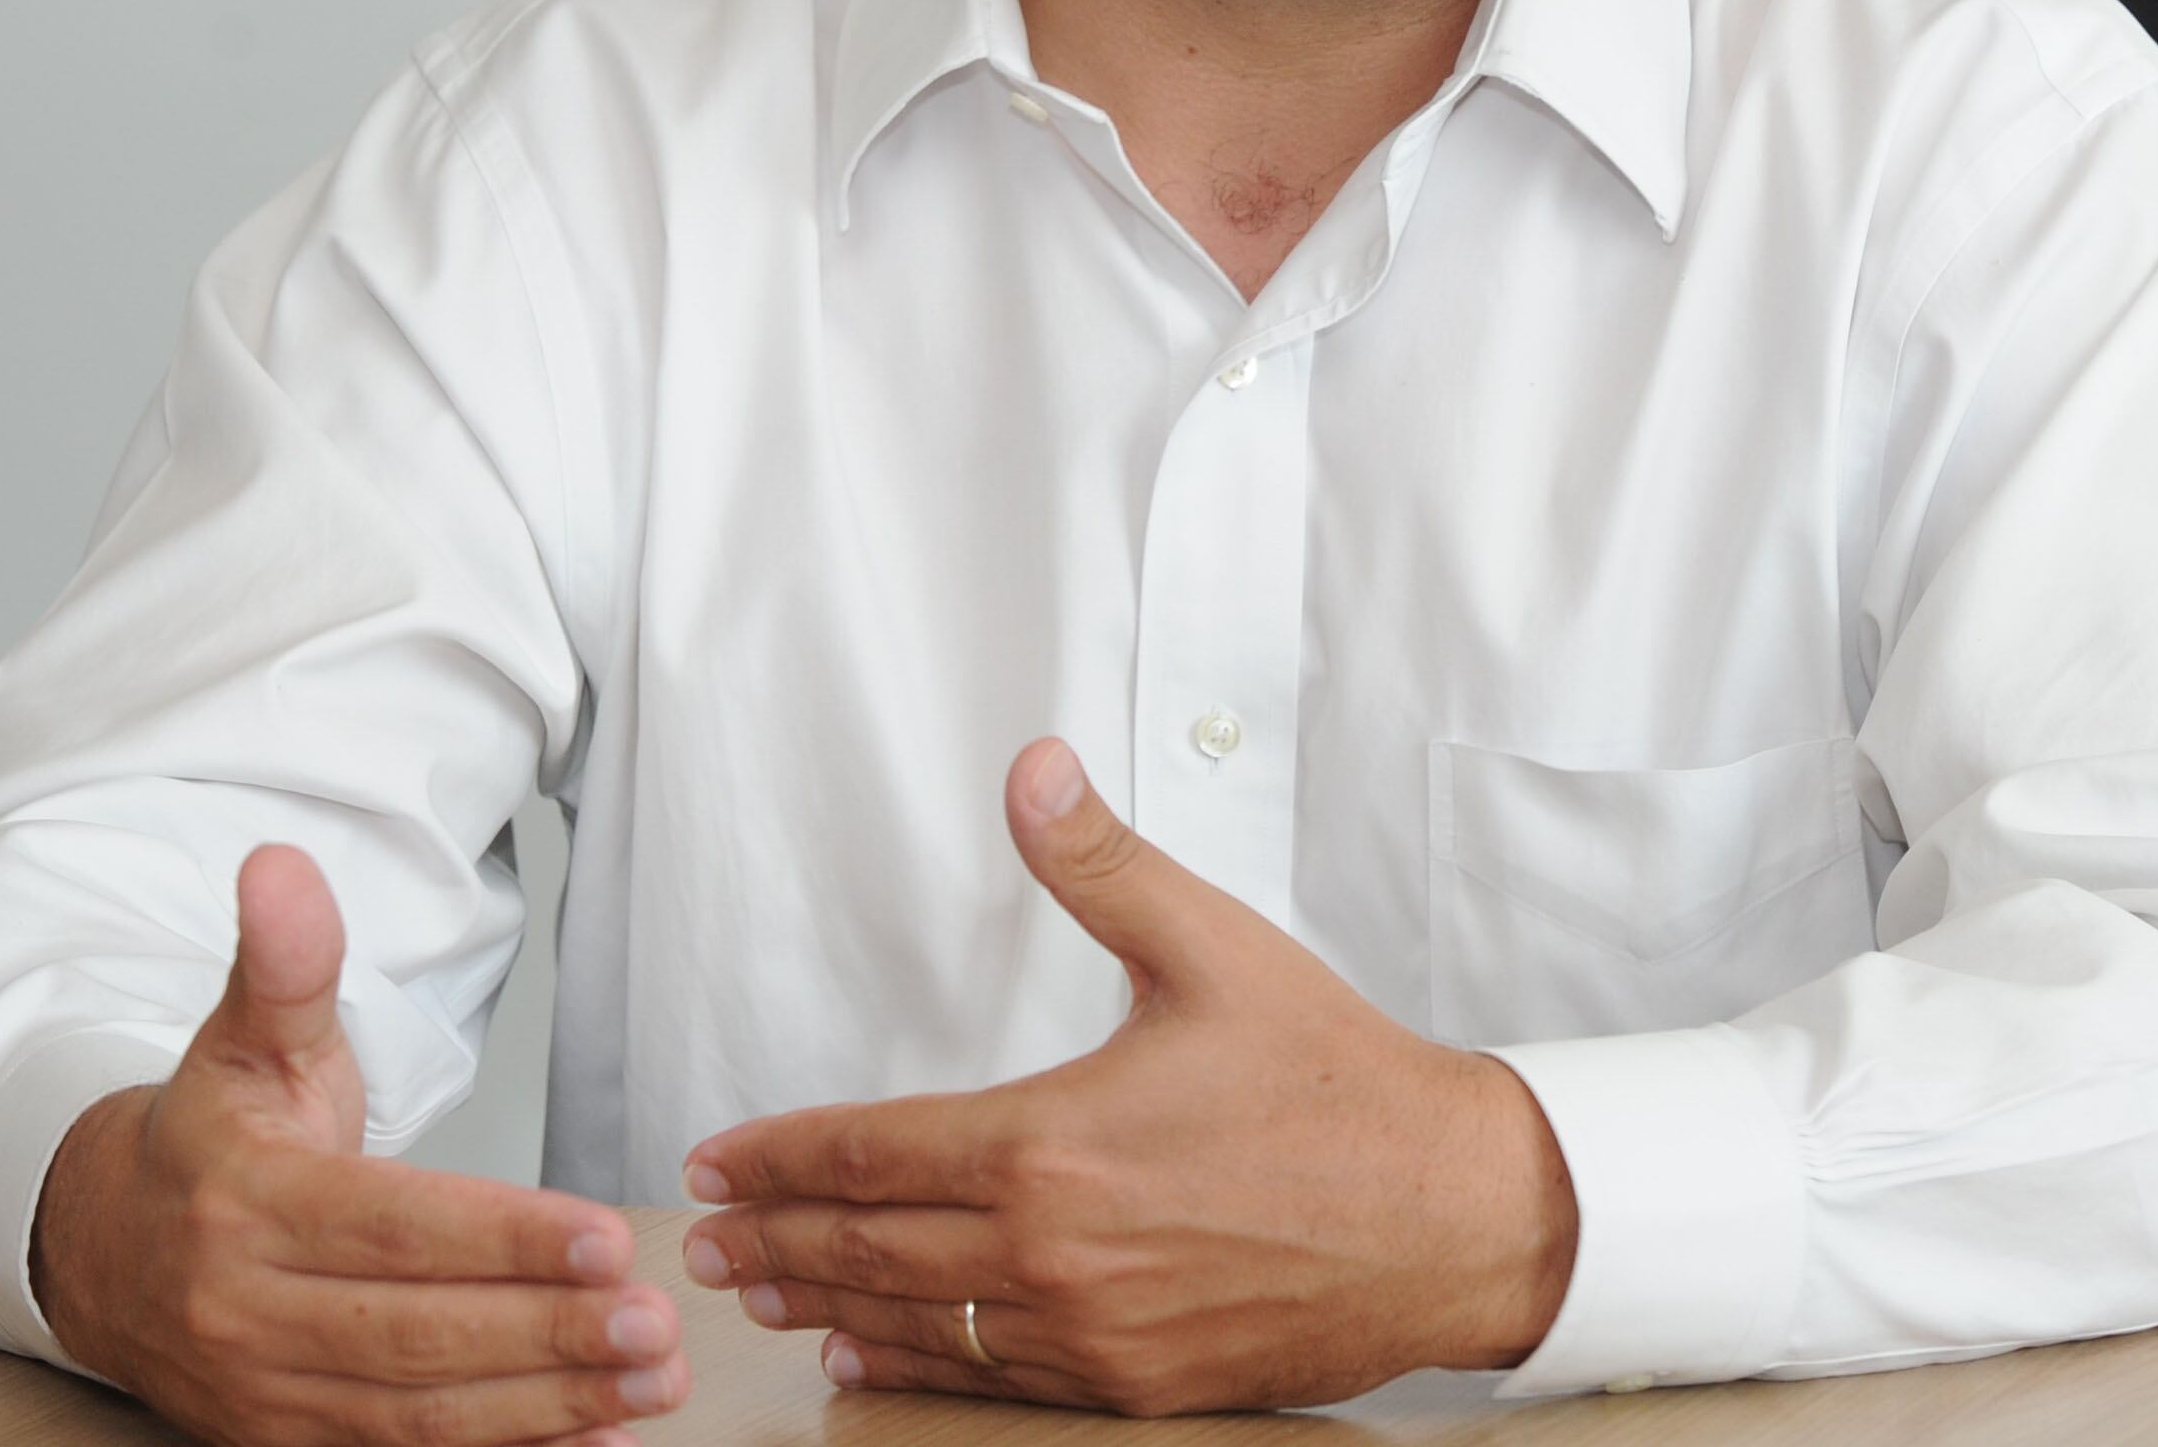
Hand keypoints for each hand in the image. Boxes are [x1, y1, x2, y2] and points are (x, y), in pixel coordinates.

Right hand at [28, 845, 689, 1446]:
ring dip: (546, 1407)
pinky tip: (591, 1445)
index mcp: (245, 1203)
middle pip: (415, 1335)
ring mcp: (263, 1394)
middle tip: (656, 1327)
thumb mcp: (246, 1038)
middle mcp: (246, 1310)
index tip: (604, 1237)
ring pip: (418, 1416)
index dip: (500, 1237)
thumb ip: (287, 961)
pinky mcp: (286, 1446)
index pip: (390, 1226)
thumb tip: (281, 864)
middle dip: (546, 1334)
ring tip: (652, 1386)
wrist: (106, 1252)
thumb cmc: (213, 1140)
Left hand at [678, 740, 1576, 1412]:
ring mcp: (1091, 1332)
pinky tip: (868, 1357)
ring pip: (917, 1324)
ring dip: (825, 1304)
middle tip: (703, 1239)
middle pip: (870, 1248)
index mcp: (1054, 1145)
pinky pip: (989, 1379)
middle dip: (776, 1239)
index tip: (715, 1160)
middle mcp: (1054, 1252)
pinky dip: (914, 1368)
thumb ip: (1102, 864)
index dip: (779, 1157)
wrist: (1454, 1217)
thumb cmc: (1341, 1088)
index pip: (869, 1152)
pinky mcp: (1133, 1385)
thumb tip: (1034, 772)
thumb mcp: (1214, 950)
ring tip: (761, 1293)